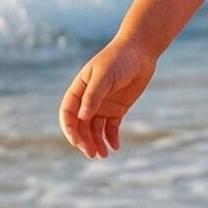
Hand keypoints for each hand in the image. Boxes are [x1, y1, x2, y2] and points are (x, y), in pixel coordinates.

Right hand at [59, 37, 157, 159]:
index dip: (70, 129)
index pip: (68, 113)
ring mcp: (102, 106)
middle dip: (84, 140)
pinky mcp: (117, 110)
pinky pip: (111, 128)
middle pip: (81, 125)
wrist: (140, 52)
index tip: (76, 142)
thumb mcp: (104, 76)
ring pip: (95, 129)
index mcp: (79, 90)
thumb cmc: (118, 59)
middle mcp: (88, 100)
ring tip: (103, 155)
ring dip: (97, 142)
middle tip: (92, 153)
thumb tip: (82, 118)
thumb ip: (93, 96)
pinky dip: (111, 138)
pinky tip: (115, 146)